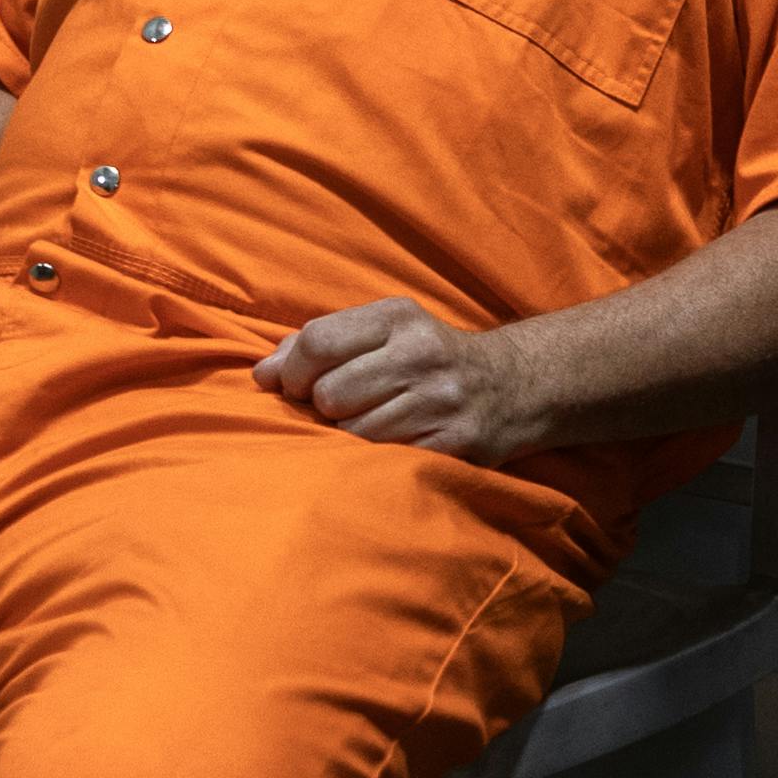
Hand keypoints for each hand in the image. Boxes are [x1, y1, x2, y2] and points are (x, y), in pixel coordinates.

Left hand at [265, 296, 549, 460]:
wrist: (515, 386)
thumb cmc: (428, 359)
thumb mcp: (383, 332)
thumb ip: (319, 345)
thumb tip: (262, 374)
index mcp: (398, 317)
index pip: (318, 342)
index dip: (293, 373)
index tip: (296, 388)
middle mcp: (421, 353)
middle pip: (330, 393)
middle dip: (325, 408)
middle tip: (344, 409)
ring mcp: (441, 399)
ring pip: (354, 433)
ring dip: (350, 438)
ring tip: (373, 425)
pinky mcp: (456, 442)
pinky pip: (385, 459)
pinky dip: (377, 459)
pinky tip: (392, 446)